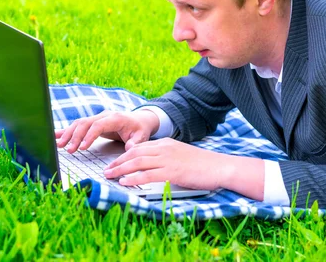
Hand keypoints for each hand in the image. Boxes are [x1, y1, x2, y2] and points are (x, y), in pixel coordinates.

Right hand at [55, 109, 159, 152]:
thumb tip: (130, 147)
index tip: (83, 148)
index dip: (89, 136)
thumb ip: (136, 142)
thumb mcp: (142, 136)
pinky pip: (78, 125)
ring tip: (60, 146)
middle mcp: (104, 116)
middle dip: (76, 136)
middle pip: (85, 123)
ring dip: (69, 134)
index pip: (98, 125)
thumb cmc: (139, 129)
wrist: (139, 120)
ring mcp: (97, 118)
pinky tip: (55, 136)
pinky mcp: (93, 122)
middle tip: (69, 150)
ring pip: (79, 123)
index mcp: (115, 118)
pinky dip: (67, 130)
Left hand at [104, 138, 257, 192]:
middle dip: (118, 162)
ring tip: (110, 176)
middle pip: (134, 153)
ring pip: (137, 162)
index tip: (114, 163)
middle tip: (106, 170)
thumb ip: (166, 157)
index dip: (124, 155)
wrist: (219, 167)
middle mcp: (164, 148)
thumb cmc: (202, 164)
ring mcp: (168, 159)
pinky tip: (125, 182)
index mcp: (166, 143)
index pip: (139, 147)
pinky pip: (148, 174)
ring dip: (121, 169)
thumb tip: (151, 166)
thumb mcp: (181, 155)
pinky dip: (134, 178)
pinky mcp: (172, 172)